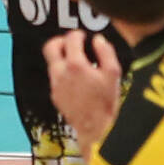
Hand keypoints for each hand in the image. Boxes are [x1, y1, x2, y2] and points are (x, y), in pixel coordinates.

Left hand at [45, 30, 122, 146]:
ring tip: (77, 61)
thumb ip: (106, 52)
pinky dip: (63, 73)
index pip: (70, 39)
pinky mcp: (55, 96)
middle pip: (50, 46)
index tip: (83, 36)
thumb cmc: (105, 103)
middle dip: (61, 41)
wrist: (94, 130)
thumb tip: (99, 40)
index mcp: (75, 65)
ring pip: (52, 63)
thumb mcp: (113, 74)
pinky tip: (76, 79)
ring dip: (62, 58)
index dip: (78, 34)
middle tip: (72, 43)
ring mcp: (55, 85)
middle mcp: (61, 73)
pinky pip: (55, 77)